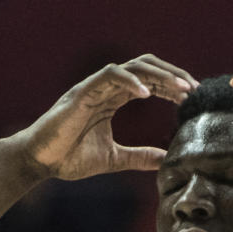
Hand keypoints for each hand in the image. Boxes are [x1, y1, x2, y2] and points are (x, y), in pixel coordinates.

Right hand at [19, 55, 197, 179]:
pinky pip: (109, 76)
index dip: (170, 86)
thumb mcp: (114, 159)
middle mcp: (104, 89)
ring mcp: (93, 88)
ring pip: (131, 67)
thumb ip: (139, 157)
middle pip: (144, 68)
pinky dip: (129, 81)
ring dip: (159, 74)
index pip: (148, 82)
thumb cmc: (69, 158)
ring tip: (180, 88)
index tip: (191, 97)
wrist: (40, 162)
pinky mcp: (81, 93)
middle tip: (193, 89)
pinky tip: (147, 93)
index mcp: (111, 99)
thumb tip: (166, 160)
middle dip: (171, 75)